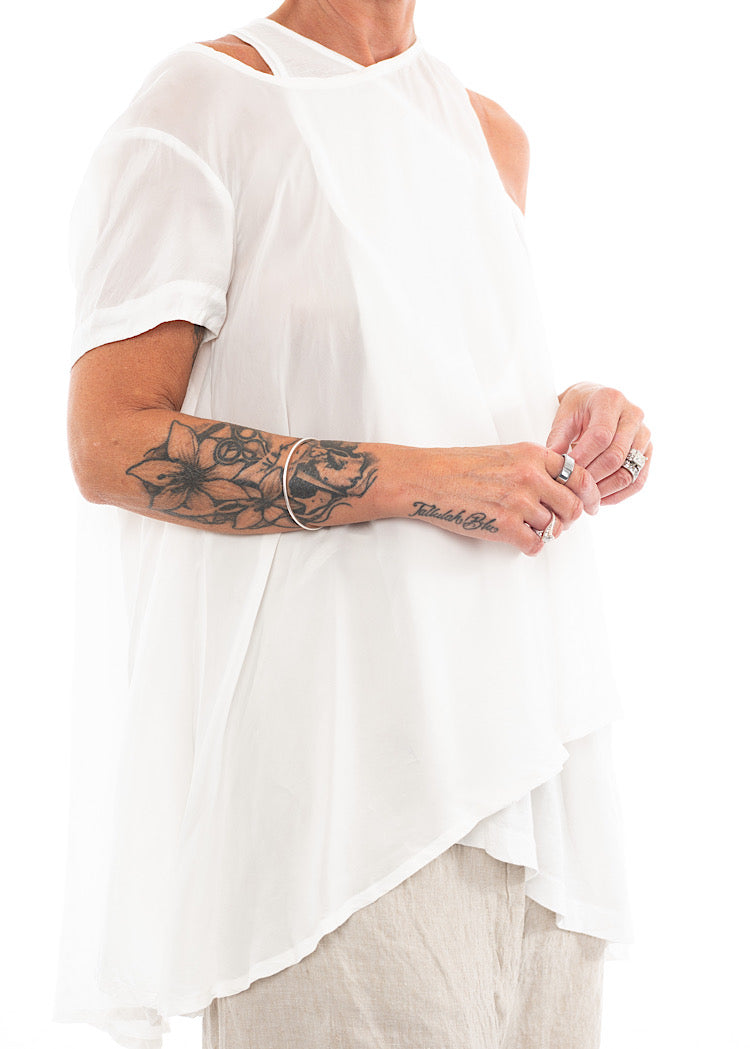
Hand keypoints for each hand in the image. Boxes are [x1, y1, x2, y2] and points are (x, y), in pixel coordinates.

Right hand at [404, 442, 599, 555]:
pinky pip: (536, 544)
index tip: (591, 504)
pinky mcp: (505, 526)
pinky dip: (532, 547)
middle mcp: (530, 476)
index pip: (579, 475)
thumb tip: (560, 487)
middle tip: (560, 523)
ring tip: (531, 529)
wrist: (428, 479)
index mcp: (533, 455)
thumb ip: (534, 465)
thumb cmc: (460, 466)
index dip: (589, 494)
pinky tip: (522, 541)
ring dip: (546, 532)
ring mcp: (519, 502)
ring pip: (554, 527)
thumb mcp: (505, 453)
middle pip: (572, 505)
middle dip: (569, 518)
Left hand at [546, 383, 652, 505]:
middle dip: (592, 476)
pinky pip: (638, 480)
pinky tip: (600, 499)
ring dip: (605, 489)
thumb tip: (554, 466)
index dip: (583, 457)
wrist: (596, 402)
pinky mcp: (647, 452)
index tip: (565, 471)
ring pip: (629, 472)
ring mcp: (644, 434)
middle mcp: (633, 415)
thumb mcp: (564, 416)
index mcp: (610, 400)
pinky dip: (619, 495)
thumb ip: (558, 439)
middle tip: (573, 489)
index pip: (601, 435)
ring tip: (584, 497)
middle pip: (616, 456)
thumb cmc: (578, 409)